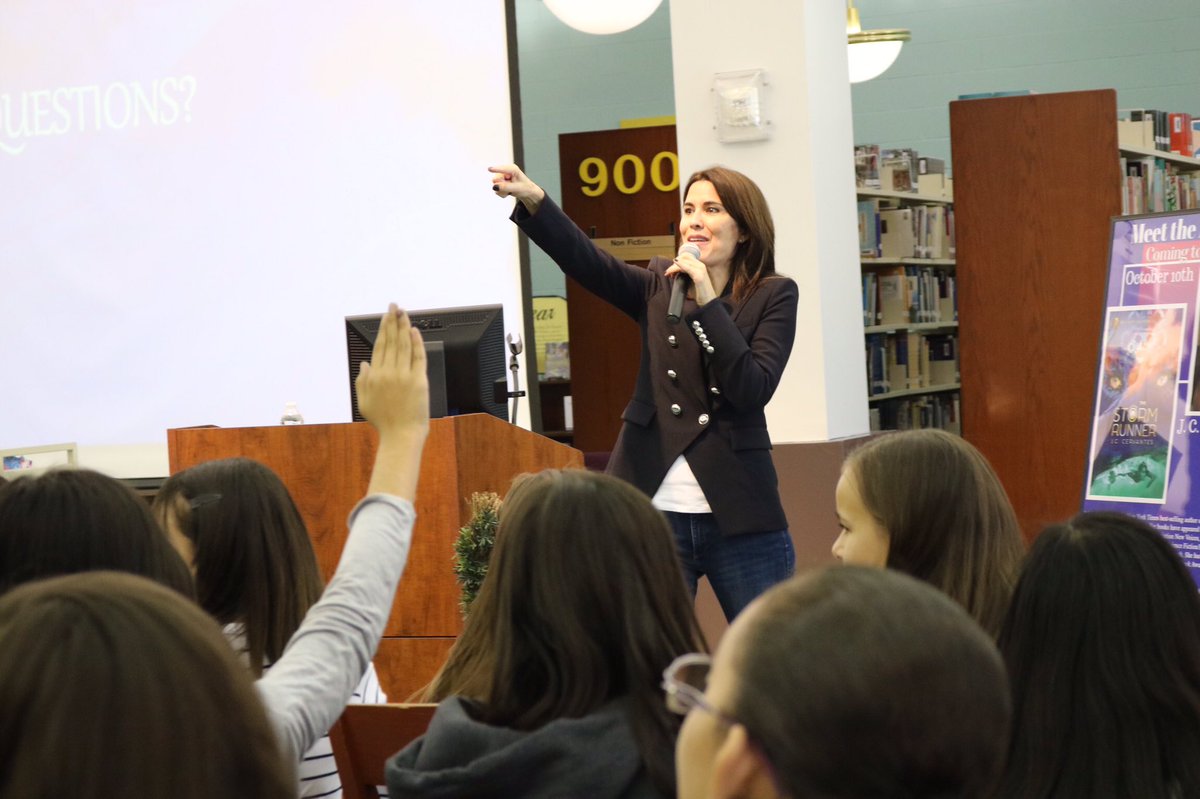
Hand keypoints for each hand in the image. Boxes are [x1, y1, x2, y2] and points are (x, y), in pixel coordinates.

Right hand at [356, 304, 428, 442]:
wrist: (401, 435)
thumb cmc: (384, 422)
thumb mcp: (364, 402)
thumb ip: (363, 380)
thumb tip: (365, 363)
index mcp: (375, 376)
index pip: (380, 346)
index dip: (383, 329)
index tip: (385, 317)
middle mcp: (388, 372)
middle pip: (391, 341)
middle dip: (393, 321)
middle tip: (394, 306)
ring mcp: (404, 375)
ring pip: (404, 345)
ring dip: (404, 326)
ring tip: (404, 313)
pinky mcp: (419, 380)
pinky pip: (418, 356)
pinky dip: (416, 342)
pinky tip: (414, 330)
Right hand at [489, 164, 544, 214]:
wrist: (526, 192)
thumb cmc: (524, 187)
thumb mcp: (517, 188)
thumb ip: (506, 187)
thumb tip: (494, 186)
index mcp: (512, 169)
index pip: (503, 169)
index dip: (496, 169)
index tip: (489, 169)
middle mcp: (505, 171)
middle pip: (496, 179)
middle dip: (502, 186)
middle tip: (511, 188)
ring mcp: (501, 177)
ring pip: (495, 185)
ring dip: (503, 191)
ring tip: (511, 190)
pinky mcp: (498, 182)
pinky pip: (496, 190)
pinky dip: (502, 193)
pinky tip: (508, 192)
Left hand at [666, 251, 719, 305]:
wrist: (708, 302)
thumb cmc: (700, 293)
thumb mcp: (691, 282)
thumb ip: (685, 275)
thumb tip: (674, 273)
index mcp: (700, 266)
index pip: (686, 257)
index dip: (677, 261)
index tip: (670, 271)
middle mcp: (701, 265)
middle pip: (684, 257)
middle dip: (674, 264)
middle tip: (668, 273)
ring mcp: (701, 270)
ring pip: (684, 261)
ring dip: (673, 267)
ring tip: (668, 274)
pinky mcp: (699, 276)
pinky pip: (686, 268)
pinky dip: (679, 266)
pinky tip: (673, 270)